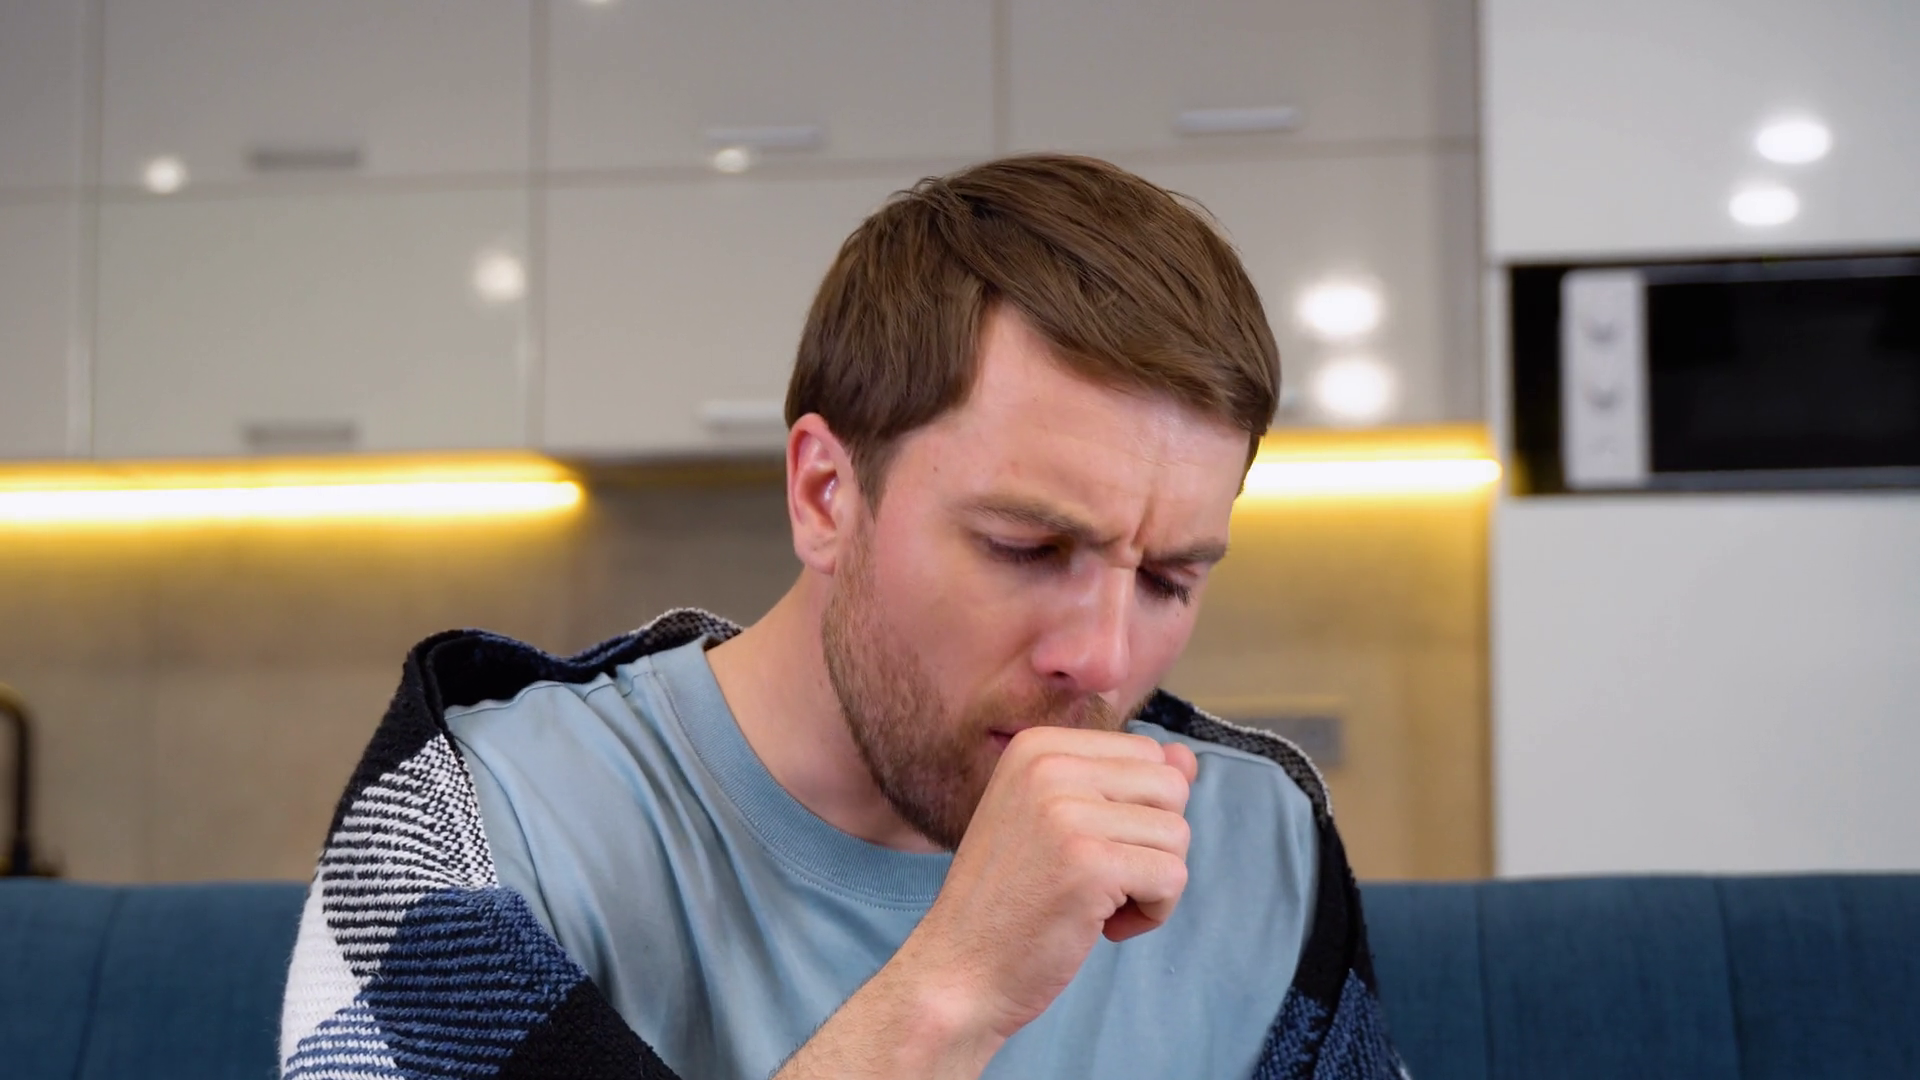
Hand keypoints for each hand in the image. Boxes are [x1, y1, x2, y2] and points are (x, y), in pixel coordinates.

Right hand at [896, 727, 1198, 1040]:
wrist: (958, 970)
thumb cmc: (1009, 900)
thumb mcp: (1057, 821)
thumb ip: (1122, 783)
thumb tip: (1187, 759)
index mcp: (1037, 747)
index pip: (1146, 753)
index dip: (1136, 811)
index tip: (1088, 848)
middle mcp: (1050, 767)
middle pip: (1171, 788)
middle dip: (1153, 844)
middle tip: (1100, 880)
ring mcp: (1068, 814)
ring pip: (1177, 834)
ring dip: (1152, 883)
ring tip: (1097, 904)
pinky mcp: (1091, 865)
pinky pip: (1173, 877)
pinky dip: (1153, 913)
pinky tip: (1103, 926)